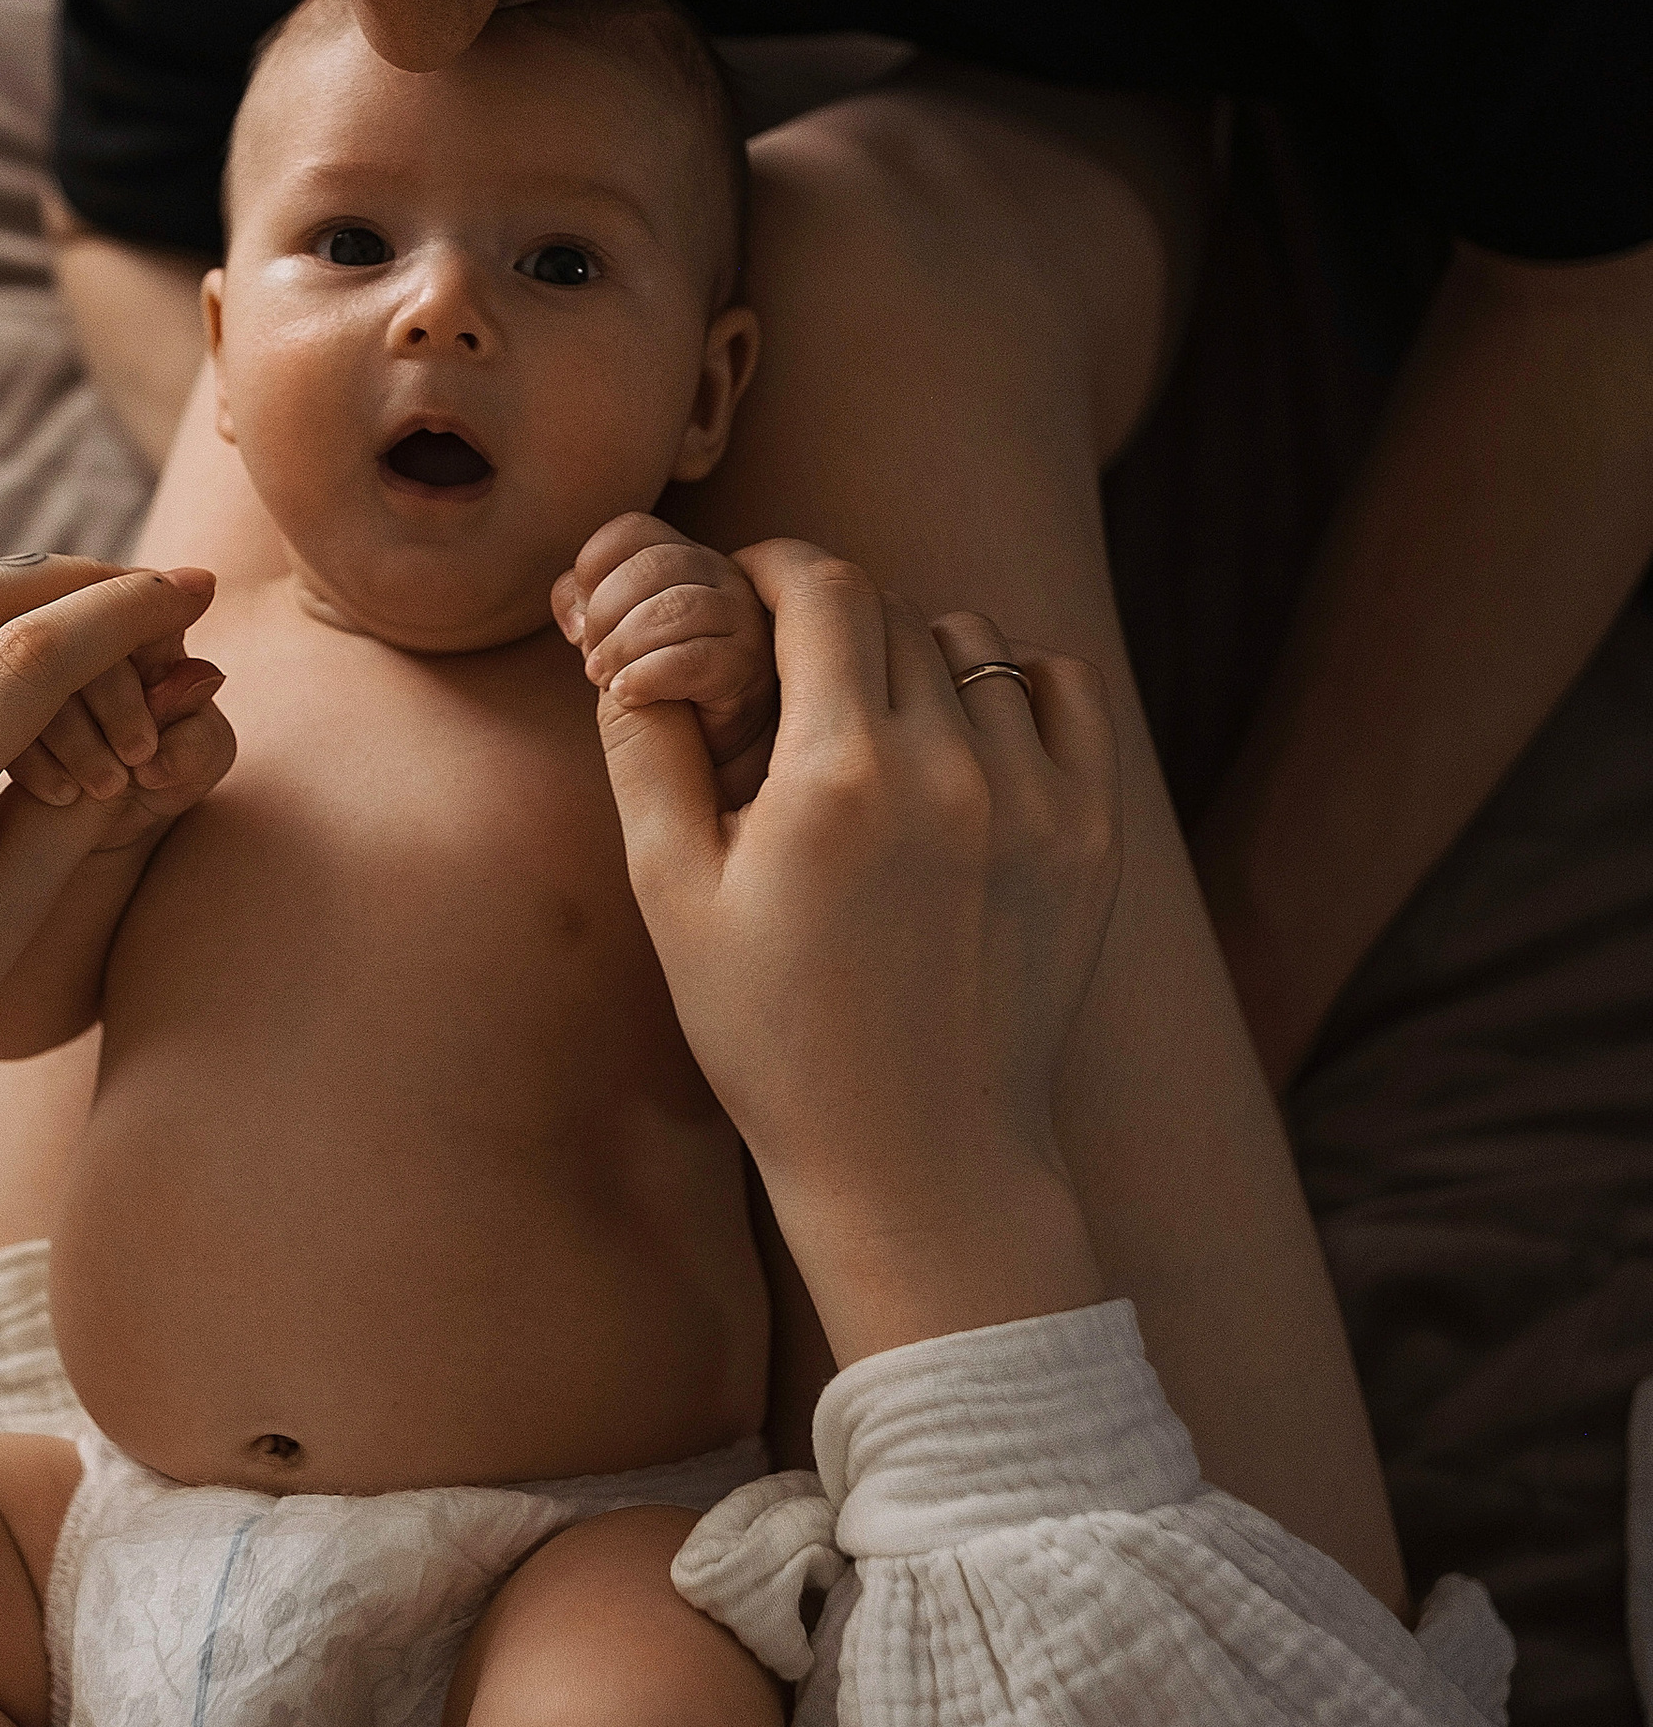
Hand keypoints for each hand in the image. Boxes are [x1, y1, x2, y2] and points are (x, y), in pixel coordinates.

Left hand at [0, 558, 232, 1394]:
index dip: (122, 613)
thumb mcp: (7, 918)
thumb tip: (162, 683)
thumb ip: (79, 798)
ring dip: (6, 602)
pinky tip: (5, 662)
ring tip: (90, 621)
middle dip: (67, 578)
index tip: (193, 590)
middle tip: (146, 589)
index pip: (27, 660)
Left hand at [555, 514, 778, 804]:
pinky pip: (694, 658)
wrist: (712, 754)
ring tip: (605, 680)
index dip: (593, 567)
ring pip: (675, 607)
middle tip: (591, 661)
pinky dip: (648, 675)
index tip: (580, 620)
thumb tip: (572, 612)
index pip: (633, 531)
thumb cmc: (659, 687)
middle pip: (652, 565)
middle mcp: (723, 579)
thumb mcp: (616, 640)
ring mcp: (744, 621)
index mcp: (686, 560)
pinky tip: (627, 694)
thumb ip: (587, 609)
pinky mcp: (750, 670)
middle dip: (605, 613)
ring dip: (623, 646)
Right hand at [598, 541, 1119, 1363]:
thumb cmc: (775, 1037)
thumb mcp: (674, 897)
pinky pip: (1060, 690)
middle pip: (891, 610)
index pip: (822, 587)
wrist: (920, 1159)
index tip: (740, 591)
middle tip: (784, 669)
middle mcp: (951, 770)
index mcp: (840, 776)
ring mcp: (1037, 800)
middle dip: (827, 616)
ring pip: (972, 644)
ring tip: (867, 718)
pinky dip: (1010, 682)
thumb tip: (634, 643)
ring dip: (912, 652)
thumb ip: (648, 749)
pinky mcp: (1091, 835)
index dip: (771, 567)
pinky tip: (962, 732)